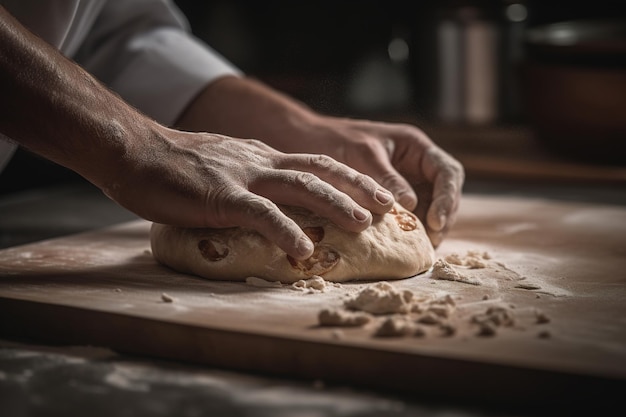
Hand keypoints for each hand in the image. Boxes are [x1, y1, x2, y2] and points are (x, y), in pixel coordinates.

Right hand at [105, 127, 395, 258]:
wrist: (133, 151)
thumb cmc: (172, 166)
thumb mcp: (220, 166)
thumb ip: (246, 181)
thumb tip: (264, 204)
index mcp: (261, 157)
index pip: (314, 164)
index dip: (348, 179)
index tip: (372, 196)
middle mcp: (260, 161)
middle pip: (321, 169)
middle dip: (358, 187)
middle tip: (388, 206)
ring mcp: (242, 176)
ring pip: (301, 185)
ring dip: (336, 203)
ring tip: (363, 223)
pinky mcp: (221, 195)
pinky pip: (261, 213)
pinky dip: (285, 230)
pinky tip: (302, 249)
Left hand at [301, 117, 463, 246]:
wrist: (308, 140)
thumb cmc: (336, 140)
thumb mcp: (362, 155)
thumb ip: (386, 178)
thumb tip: (410, 205)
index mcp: (415, 147)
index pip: (447, 171)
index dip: (446, 197)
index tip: (434, 221)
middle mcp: (417, 165)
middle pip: (446, 193)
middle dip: (442, 218)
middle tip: (431, 242)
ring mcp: (407, 183)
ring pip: (431, 208)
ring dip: (430, 229)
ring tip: (421, 250)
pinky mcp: (393, 199)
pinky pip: (410, 216)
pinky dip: (411, 231)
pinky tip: (404, 247)